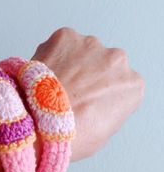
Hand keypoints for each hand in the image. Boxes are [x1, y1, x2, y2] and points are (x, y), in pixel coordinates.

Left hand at [32, 27, 144, 160]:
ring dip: (71, 63)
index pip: (118, 83)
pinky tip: (46, 73)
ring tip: (55, 83)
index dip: (100, 92)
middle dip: (89, 74)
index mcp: (131, 85)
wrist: (40, 125)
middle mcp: (117, 59)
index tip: (89, 99)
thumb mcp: (104, 130)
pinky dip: (53, 55)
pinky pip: (61, 45)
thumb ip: (108, 107)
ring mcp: (91, 45)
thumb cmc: (71, 135)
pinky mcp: (66, 36)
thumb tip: (96, 99)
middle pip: (102, 64)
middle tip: (70, 90)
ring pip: (82, 52)